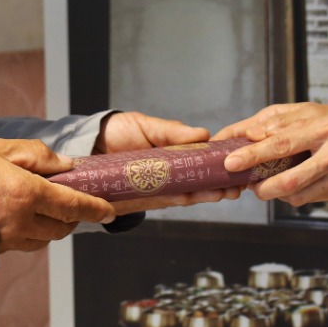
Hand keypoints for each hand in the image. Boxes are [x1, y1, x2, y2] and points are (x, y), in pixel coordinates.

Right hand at [0, 138, 116, 252]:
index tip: (110, 211)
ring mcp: (7, 240)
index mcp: (27, 194)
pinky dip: (31, 233)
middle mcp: (21, 222)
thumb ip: (37, 155)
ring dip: (52, 227)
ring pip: (43, 239)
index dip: (95, 209)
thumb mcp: (0, 148)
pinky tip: (21, 218)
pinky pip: (22, 244)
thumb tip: (66, 165)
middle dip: (73, 217)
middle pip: (62, 227)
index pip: (73, 206)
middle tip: (72, 202)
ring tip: (46, 210)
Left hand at [96, 112, 237, 213]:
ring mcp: (159, 186)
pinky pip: (167, 201)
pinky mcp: (145, 199)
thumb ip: (173, 132)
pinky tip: (199, 197)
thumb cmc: (119, 132)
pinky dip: (184, 199)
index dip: (219, 163)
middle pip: (200, 181)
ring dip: (208, 194)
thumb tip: (204, 134)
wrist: (89, 144)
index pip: (201, 160)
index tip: (237, 162)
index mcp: (173, 153)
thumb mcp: (148, 125)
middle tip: (238, 185)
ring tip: (226, 192)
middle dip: (220, 184)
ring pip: (189, 193)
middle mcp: (170, 172)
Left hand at [214, 102, 327, 205]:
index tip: (223, 146)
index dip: (245, 138)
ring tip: (258, 189)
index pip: (273, 128)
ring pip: (293, 185)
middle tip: (230, 170)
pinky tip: (288, 193)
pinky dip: (294, 197)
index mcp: (321, 117)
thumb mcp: (326, 113)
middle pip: (279, 154)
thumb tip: (252, 134)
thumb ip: (291, 122)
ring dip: (269, 190)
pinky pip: (310, 197)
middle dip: (250, 164)